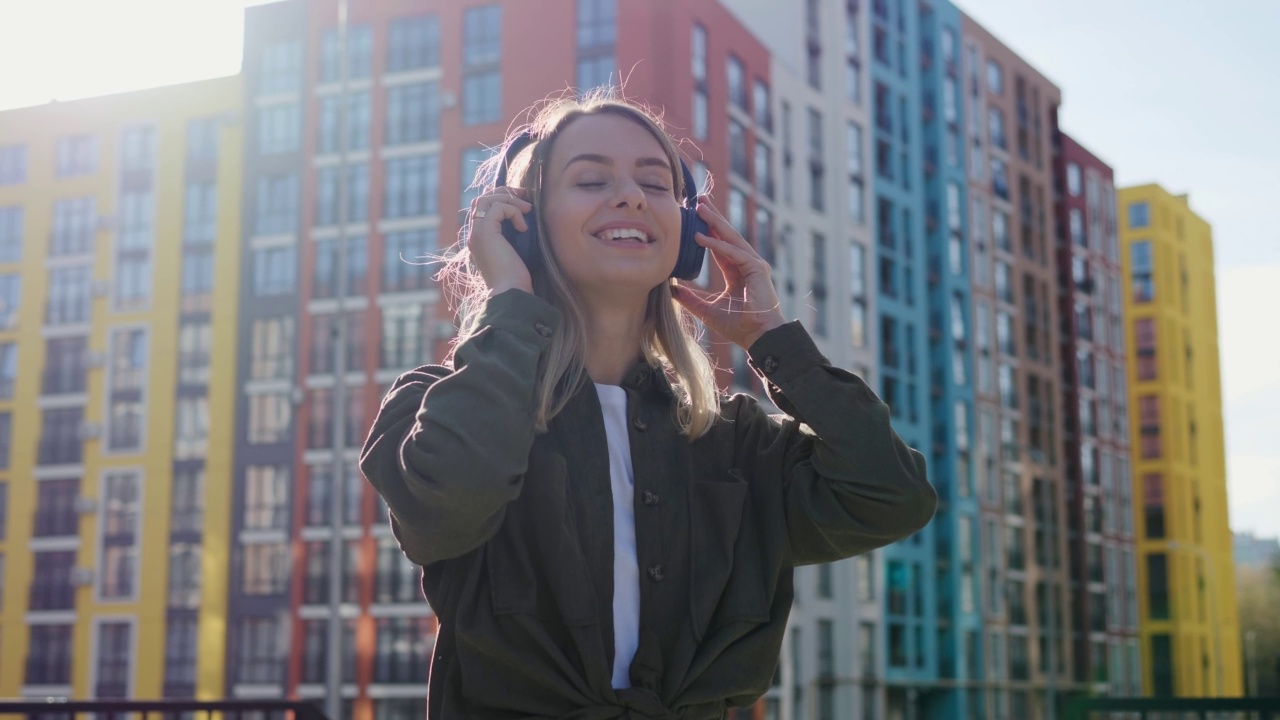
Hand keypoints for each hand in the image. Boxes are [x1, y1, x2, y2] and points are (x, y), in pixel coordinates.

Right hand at [466, 187, 534, 295]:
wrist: (511, 293)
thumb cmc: (517, 278)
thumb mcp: (515, 250)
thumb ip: (513, 234)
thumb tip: (526, 216)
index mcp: (479, 239)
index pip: (483, 208)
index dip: (501, 199)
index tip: (522, 202)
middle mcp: (473, 234)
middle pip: (482, 199)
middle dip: (504, 193)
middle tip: (525, 196)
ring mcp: (476, 233)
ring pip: (487, 199)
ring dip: (510, 199)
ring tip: (528, 210)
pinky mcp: (485, 233)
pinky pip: (498, 208)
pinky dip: (514, 212)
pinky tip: (523, 228)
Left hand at [670, 199, 785, 349]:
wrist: (758, 337)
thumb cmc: (738, 326)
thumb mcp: (706, 310)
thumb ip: (690, 299)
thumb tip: (671, 288)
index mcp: (736, 271)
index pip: (720, 245)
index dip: (707, 231)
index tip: (695, 216)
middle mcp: (746, 264)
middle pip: (726, 235)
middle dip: (713, 217)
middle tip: (699, 200)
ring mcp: (753, 264)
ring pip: (731, 238)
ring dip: (715, 222)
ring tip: (700, 207)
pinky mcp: (756, 268)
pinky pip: (734, 252)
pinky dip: (717, 245)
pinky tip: (701, 238)